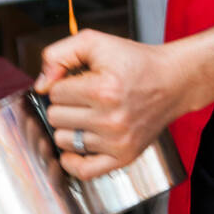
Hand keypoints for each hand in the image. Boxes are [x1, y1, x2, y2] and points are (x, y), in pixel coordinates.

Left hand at [35, 30, 186, 179]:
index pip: (54, 92)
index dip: (63, 82)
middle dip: (65, 104)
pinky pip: (83, 170)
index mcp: (103, 89)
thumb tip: (41, 84)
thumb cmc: (135, 61)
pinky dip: (72, 160)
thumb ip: (59, 54)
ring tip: (87, 114)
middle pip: (55, 117)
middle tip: (84, 96)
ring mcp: (117, 142)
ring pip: (63, 141)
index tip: (79, 80)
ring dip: (69, 126)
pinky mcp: (124, 157)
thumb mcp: (96, 42)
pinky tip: (76, 145)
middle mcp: (111, 119)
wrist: (173, 81)